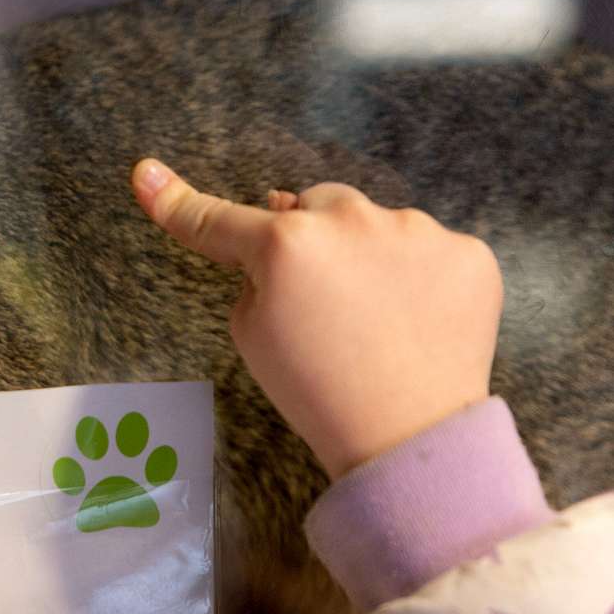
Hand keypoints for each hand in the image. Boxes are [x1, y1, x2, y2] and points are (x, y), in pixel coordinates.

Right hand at [131, 158, 503, 478]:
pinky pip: (429, 251)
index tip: (145, 173)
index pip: (218, 220)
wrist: (410, 440)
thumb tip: (273, 241)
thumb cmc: (315, 392)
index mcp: (285, 245)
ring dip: (368, 255)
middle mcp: (350, 220)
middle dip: (311, 236)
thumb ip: (254, 276)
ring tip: (378, 320)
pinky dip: (421, 278)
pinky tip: (419, 320)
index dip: (176, 200)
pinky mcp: (468, 253)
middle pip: (315, 206)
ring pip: (377, 225)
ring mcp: (417, 231)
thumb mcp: (251, 336)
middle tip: (321, 297)